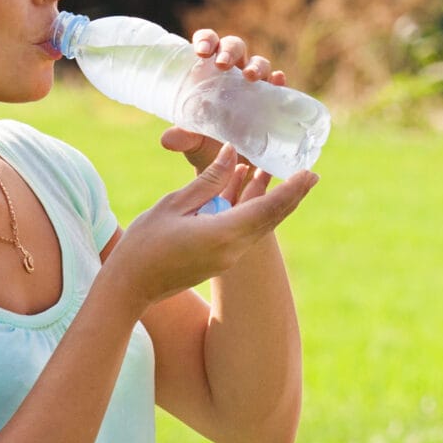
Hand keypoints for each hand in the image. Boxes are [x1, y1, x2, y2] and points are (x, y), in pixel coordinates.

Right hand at [104, 146, 315, 309]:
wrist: (130, 288)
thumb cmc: (144, 245)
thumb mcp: (174, 204)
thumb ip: (208, 180)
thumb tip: (231, 154)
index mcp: (223, 234)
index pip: (268, 209)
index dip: (292, 190)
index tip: (310, 173)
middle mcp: (233, 249)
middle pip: (271, 218)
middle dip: (293, 195)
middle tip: (312, 173)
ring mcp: (228, 258)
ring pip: (258, 223)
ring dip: (269, 199)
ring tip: (278, 172)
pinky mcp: (220, 260)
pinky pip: (243, 229)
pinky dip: (248, 208)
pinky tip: (243, 185)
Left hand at [160, 28, 286, 175]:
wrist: (230, 167)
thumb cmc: (206, 145)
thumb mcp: (192, 142)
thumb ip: (182, 138)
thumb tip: (168, 139)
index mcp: (208, 73)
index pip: (208, 44)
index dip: (206, 39)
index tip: (201, 51)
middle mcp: (232, 73)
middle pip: (234, 47)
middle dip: (229, 50)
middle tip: (222, 65)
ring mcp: (254, 86)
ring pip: (259, 63)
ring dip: (256, 65)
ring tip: (250, 77)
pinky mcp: (271, 101)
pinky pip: (277, 85)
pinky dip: (278, 81)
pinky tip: (277, 80)